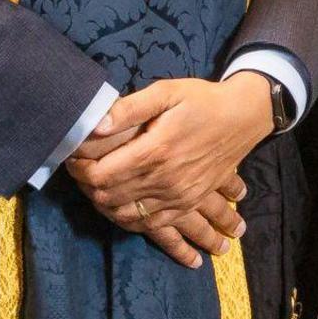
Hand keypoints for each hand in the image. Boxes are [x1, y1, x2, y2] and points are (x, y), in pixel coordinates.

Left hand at [67, 74, 272, 266]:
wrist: (244, 118)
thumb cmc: (203, 101)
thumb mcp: (167, 92)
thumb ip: (130, 108)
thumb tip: (96, 124)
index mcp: (155, 151)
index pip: (102, 174)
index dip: (81, 170)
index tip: (72, 159)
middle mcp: (165, 180)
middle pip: (110, 197)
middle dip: (88, 187)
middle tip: (79, 173)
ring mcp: (178, 196)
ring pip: (127, 215)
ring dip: (105, 206)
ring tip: (95, 191)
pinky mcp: (188, 203)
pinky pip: (153, 225)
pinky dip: (132, 221)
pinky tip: (121, 211)